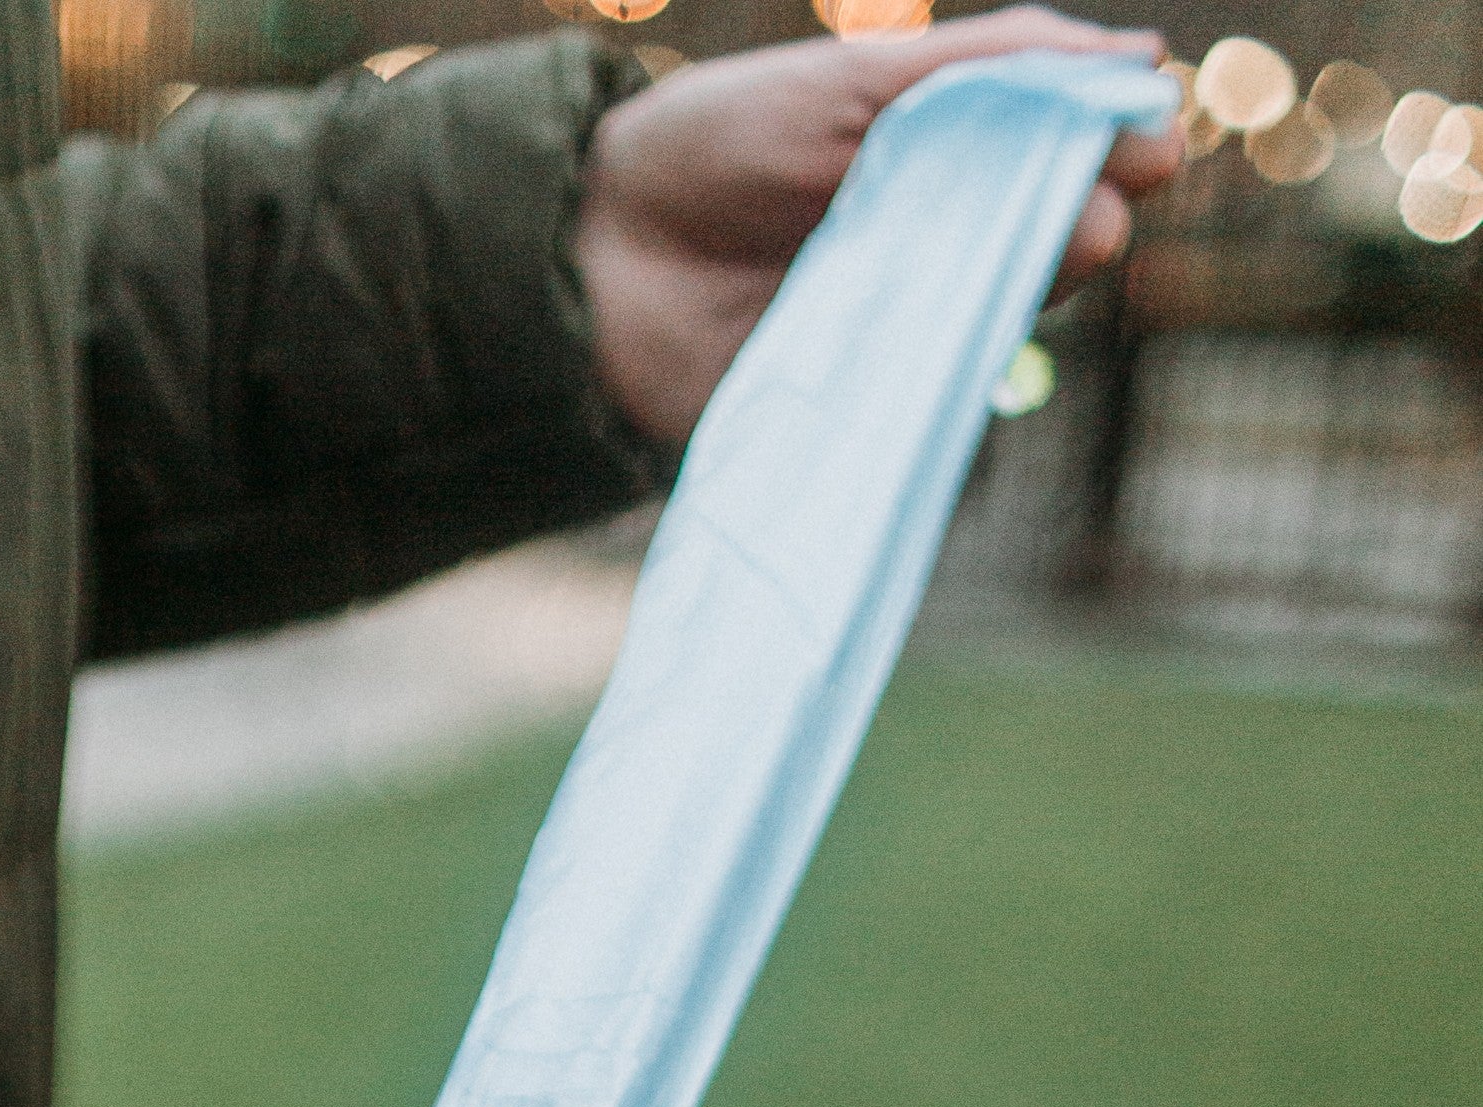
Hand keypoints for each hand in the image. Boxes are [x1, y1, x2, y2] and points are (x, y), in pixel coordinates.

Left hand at [576, 10, 1184, 449]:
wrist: (595, 251)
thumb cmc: (719, 146)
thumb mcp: (857, 81)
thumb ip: (989, 66)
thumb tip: (1143, 57)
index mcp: (952, 157)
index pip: (1071, 155)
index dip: (1117, 150)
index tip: (1150, 146)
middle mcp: (942, 245)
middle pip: (1055, 243)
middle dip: (1085, 226)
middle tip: (1098, 218)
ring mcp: (904, 329)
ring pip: (1003, 319)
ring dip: (1030, 295)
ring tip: (1046, 264)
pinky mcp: (858, 409)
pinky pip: (929, 404)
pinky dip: (956, 375)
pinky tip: (972, 346)